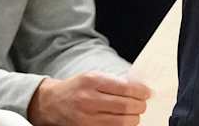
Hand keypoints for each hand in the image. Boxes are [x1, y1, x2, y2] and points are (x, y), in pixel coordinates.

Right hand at [28, 72, 153, 125]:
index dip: (140, 92)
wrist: (51, 102)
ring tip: (135, 115)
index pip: (125, 88)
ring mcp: (86, 117)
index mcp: (92, 81)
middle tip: (143, 105)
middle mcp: (88, 99)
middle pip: (124, 106)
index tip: (147, 93)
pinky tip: (124, 122)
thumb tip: (138, 88)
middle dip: (139, 107)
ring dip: (133, 119)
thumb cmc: (76, 87)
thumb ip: (113, 81)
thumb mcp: (93, 76)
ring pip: (119, 122)